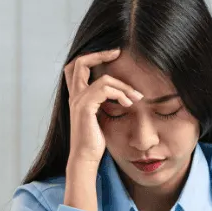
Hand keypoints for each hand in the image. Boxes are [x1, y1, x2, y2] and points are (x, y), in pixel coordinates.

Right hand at [63, 49, 142, 164]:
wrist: (85, 158)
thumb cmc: (94, 141)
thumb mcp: (100, 116)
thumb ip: (104, 102)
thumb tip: (121, 93)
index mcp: (77, 97)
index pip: (77, 67)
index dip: (92, 57)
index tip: (113, 55)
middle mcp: (74, 96)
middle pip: (79, 63)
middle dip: (99, 54)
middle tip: (117, 52)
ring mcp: (78, 102)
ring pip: (103, 79)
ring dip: (124, 86)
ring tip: (136, 96)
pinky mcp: (85, 108)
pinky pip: (104, 90)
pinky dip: (120, 94)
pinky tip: (129, 103)